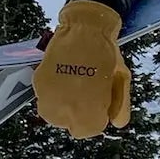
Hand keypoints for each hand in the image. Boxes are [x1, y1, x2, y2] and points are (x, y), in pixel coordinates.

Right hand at [34, 2, 131, 137]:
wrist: (85, 27)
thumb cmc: (107, 54)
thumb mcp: (121, 80)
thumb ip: (120, 106)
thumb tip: (116, 123)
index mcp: (87, 110)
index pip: (86, 130)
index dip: (94, 119)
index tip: (98, 107)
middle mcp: (65, 108)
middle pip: (67, 124)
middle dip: (76, 114)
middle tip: (85, 95)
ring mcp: (48, 95)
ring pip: (52, 112)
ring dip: (61, 105)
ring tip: (72, 87)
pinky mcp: (38, 81)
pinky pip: (44, 95)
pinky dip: (52, 91)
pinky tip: (63, 77)